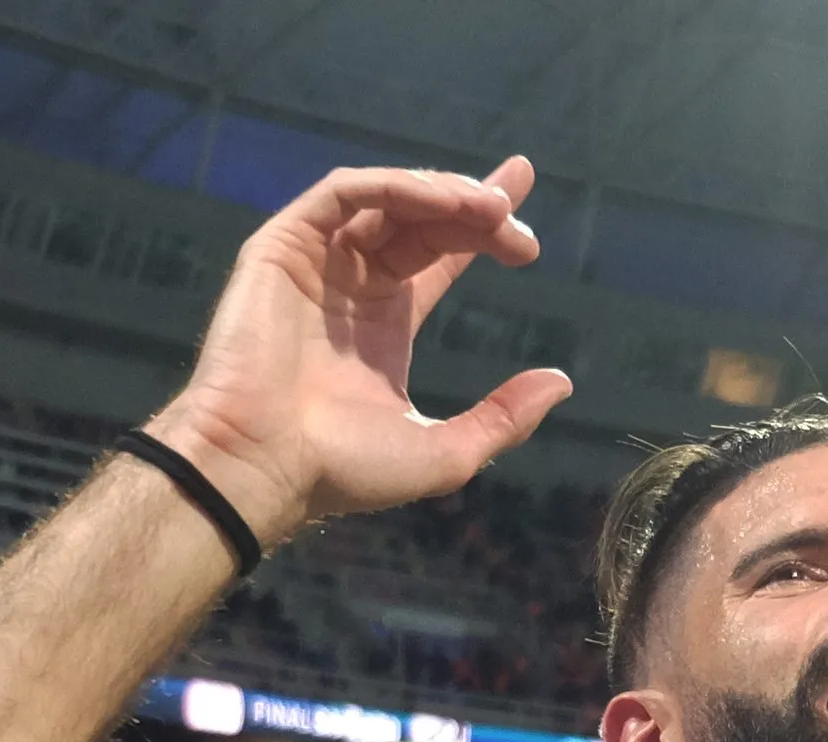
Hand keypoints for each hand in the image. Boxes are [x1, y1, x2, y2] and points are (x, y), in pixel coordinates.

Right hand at [144, 157, 573, 545]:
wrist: (265, 466)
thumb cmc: (342, 470)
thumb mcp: (447, 451)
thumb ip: (505, 417)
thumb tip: (562, 381)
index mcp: (387, 321)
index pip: (442, 252)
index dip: (484, 224)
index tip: (524, 200)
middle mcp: (353, 284)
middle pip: (426, 220)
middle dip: (477, 212)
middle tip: (518, 229)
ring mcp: (317, 262)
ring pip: (387, 198)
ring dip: (443, 193)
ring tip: (492, 211)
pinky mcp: (282, 247)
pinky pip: (342, 193)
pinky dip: (394, 185)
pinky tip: (440, 201)